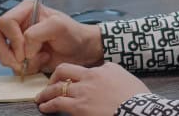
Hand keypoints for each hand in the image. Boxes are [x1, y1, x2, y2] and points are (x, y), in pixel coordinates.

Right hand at [0, 0, 103, 74]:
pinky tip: (40, 62)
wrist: (81, 51)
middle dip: (8, 52)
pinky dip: (24, 68)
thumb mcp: (58, 26)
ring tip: (37, 60)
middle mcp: (18, 23)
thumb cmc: (73, 34)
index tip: (27, 49)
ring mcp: (17, 39)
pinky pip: (9, 63)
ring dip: (16, 62)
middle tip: (24, 60)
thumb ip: (37, 33)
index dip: (14, 38)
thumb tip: (24, 49)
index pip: (5, 22)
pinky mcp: (19, 54)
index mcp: (25, 10)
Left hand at [35, 62, 149, 114]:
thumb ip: (111, 72)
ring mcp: (83, 91)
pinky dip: (48, 105)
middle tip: (49, 84)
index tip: (68, 80)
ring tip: (40, 98)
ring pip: (58, 87)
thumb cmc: (136, 97)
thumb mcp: (125, 78)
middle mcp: (90, 77)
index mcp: (102, 69)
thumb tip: (104, 72)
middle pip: (64, 70)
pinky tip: (44, 107)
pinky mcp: (79, 107)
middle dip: (54, 78)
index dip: (73, 74)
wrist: (138, 110)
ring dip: (47, 93)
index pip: (82, 68)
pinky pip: (58, 103)